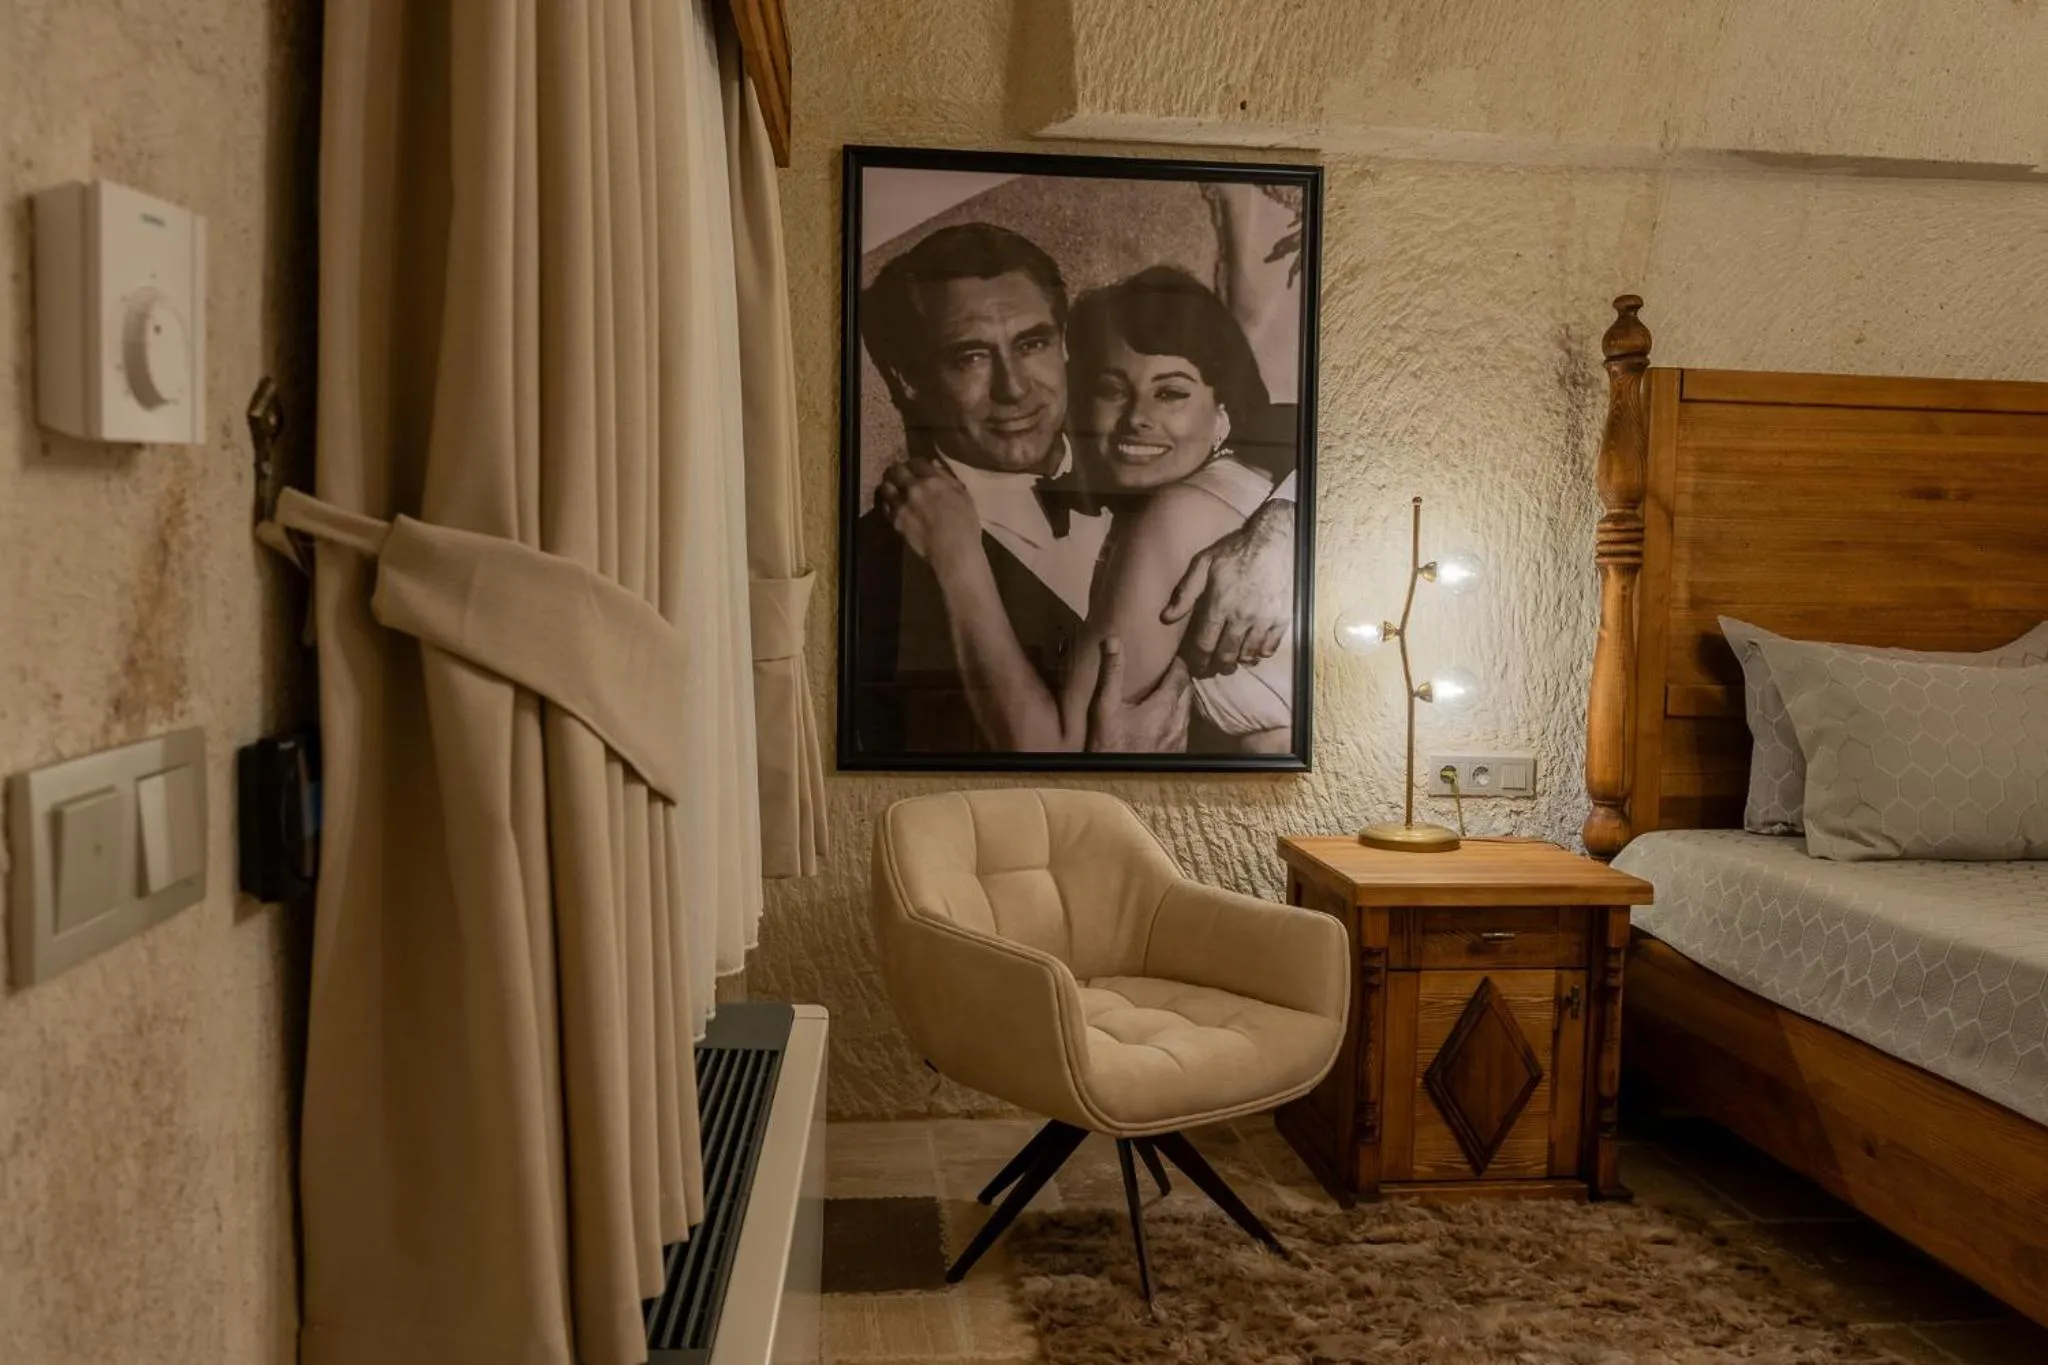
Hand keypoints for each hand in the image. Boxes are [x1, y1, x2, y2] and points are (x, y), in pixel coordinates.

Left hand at [875, 457, 981, 573]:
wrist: (952, 551)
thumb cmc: (965, 525)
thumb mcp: (964, 496)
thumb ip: (947, 480)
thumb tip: (936, 469)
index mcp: (932, 479)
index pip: (916, 462)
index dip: (915, 464)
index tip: (916, 468)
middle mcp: (913, 488)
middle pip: (896, 470)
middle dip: (897, 470)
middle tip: (900, 474)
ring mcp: (901, 504)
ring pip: (886, 487)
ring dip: (889, 485)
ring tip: (892, 488)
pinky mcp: (895, 521)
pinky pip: (885, 507)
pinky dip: (888, 504)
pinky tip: (892, 506)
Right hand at [1086, 635, 1191, 751]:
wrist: (1116, 783)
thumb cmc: (1108, 745)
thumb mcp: (1105, 707)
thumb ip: (1111, 672)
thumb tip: (1113, 640)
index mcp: (1164, 706)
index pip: (1181, 675)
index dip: (1177, 663)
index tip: (1169, 657)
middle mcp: (1178, 722)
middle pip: (1188, 691)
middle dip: (1181, 679)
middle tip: (1168, 672)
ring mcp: (1180, 740)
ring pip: (1188, 710)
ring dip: (1181, 699)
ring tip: (1166, 693)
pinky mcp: (1177, 754)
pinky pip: (1184, 728)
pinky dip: (1178, 717)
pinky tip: (1165, 720)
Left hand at [1162, 498, 1293, 677]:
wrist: (1276, 540)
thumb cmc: (1236, 550)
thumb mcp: (1204, 564)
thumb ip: (1185, 593)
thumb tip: (1166, 617)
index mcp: (1219, 604)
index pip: (1204, 644)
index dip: (1198, 661)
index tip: (1196, 666)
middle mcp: (1241, 617)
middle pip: (1226, 655)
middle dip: (1217, 666)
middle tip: (1214, 668)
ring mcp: (1264, 620)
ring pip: (1248, 655)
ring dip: (1238, 661)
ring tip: (1233, 661)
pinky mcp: (1282, 619)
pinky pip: (1270, 647)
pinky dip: (1261, 654)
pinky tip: (1254, 651)